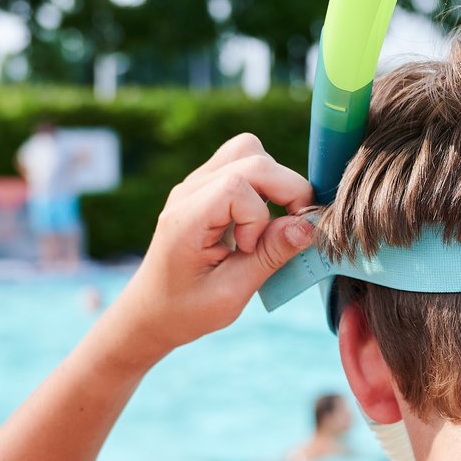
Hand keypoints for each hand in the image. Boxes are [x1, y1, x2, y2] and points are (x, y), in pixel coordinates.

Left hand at [115, 134, 314, 352]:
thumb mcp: (231, 293)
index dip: (259, 216)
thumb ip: (269, 255)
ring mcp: (196, 184)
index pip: (236, 186)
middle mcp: (189, 190)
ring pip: (248, 150)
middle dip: (285, 189)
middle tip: (290, 229)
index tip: (250, 249)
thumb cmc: (187, 309)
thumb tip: (308, 226)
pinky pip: (242, 164)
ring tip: (274, 220)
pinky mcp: (206, 186)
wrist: (152, 309)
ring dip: (274, 181)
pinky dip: (264, 185)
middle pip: (250, 157)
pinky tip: (260, 218)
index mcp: (186, 218)